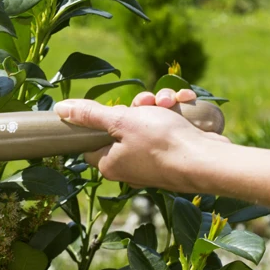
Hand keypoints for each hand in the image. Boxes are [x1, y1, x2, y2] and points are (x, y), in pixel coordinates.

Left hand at [53, 90, 229, 190]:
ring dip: (159, 106)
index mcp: (110, 164)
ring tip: (170, 102)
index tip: (113, 109)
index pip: (91, 142)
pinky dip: (176, 113)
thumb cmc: (161, 143)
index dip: (100, 121)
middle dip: (137, 107)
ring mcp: (155, 162)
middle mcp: (130, 167)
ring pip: (149, 123)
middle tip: (147, 101)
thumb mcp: (120, 121)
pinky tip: (184, 103)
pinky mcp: (176, 154)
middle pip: (123, 128)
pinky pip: (170, 128)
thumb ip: (90, 114)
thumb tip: (61, 109)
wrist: (209, 161)